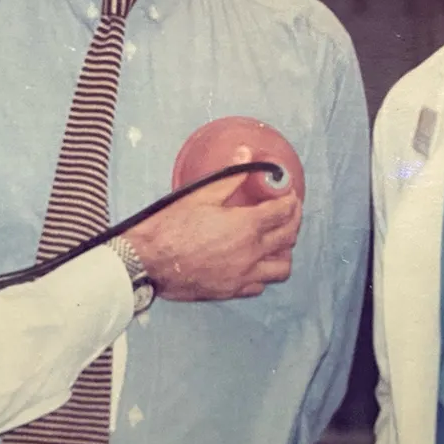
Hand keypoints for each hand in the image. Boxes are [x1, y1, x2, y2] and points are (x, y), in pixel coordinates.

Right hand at [124, 148, 301, 301]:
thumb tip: (245, 153)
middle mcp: (251, 253)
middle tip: (289, 212)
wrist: (149, 262)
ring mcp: (243, 276)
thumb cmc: (171, 227)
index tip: (289, 195)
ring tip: (277, 242)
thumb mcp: (201, 195)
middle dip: (294, 221)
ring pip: (282, 268)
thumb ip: (230, 176)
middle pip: (288, 238)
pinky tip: (255, 264)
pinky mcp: (231, 291)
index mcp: (247, 226)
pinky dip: (263, 274)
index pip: (284, 213)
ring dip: (284, 252)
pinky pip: (259, 285)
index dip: (291, 201)